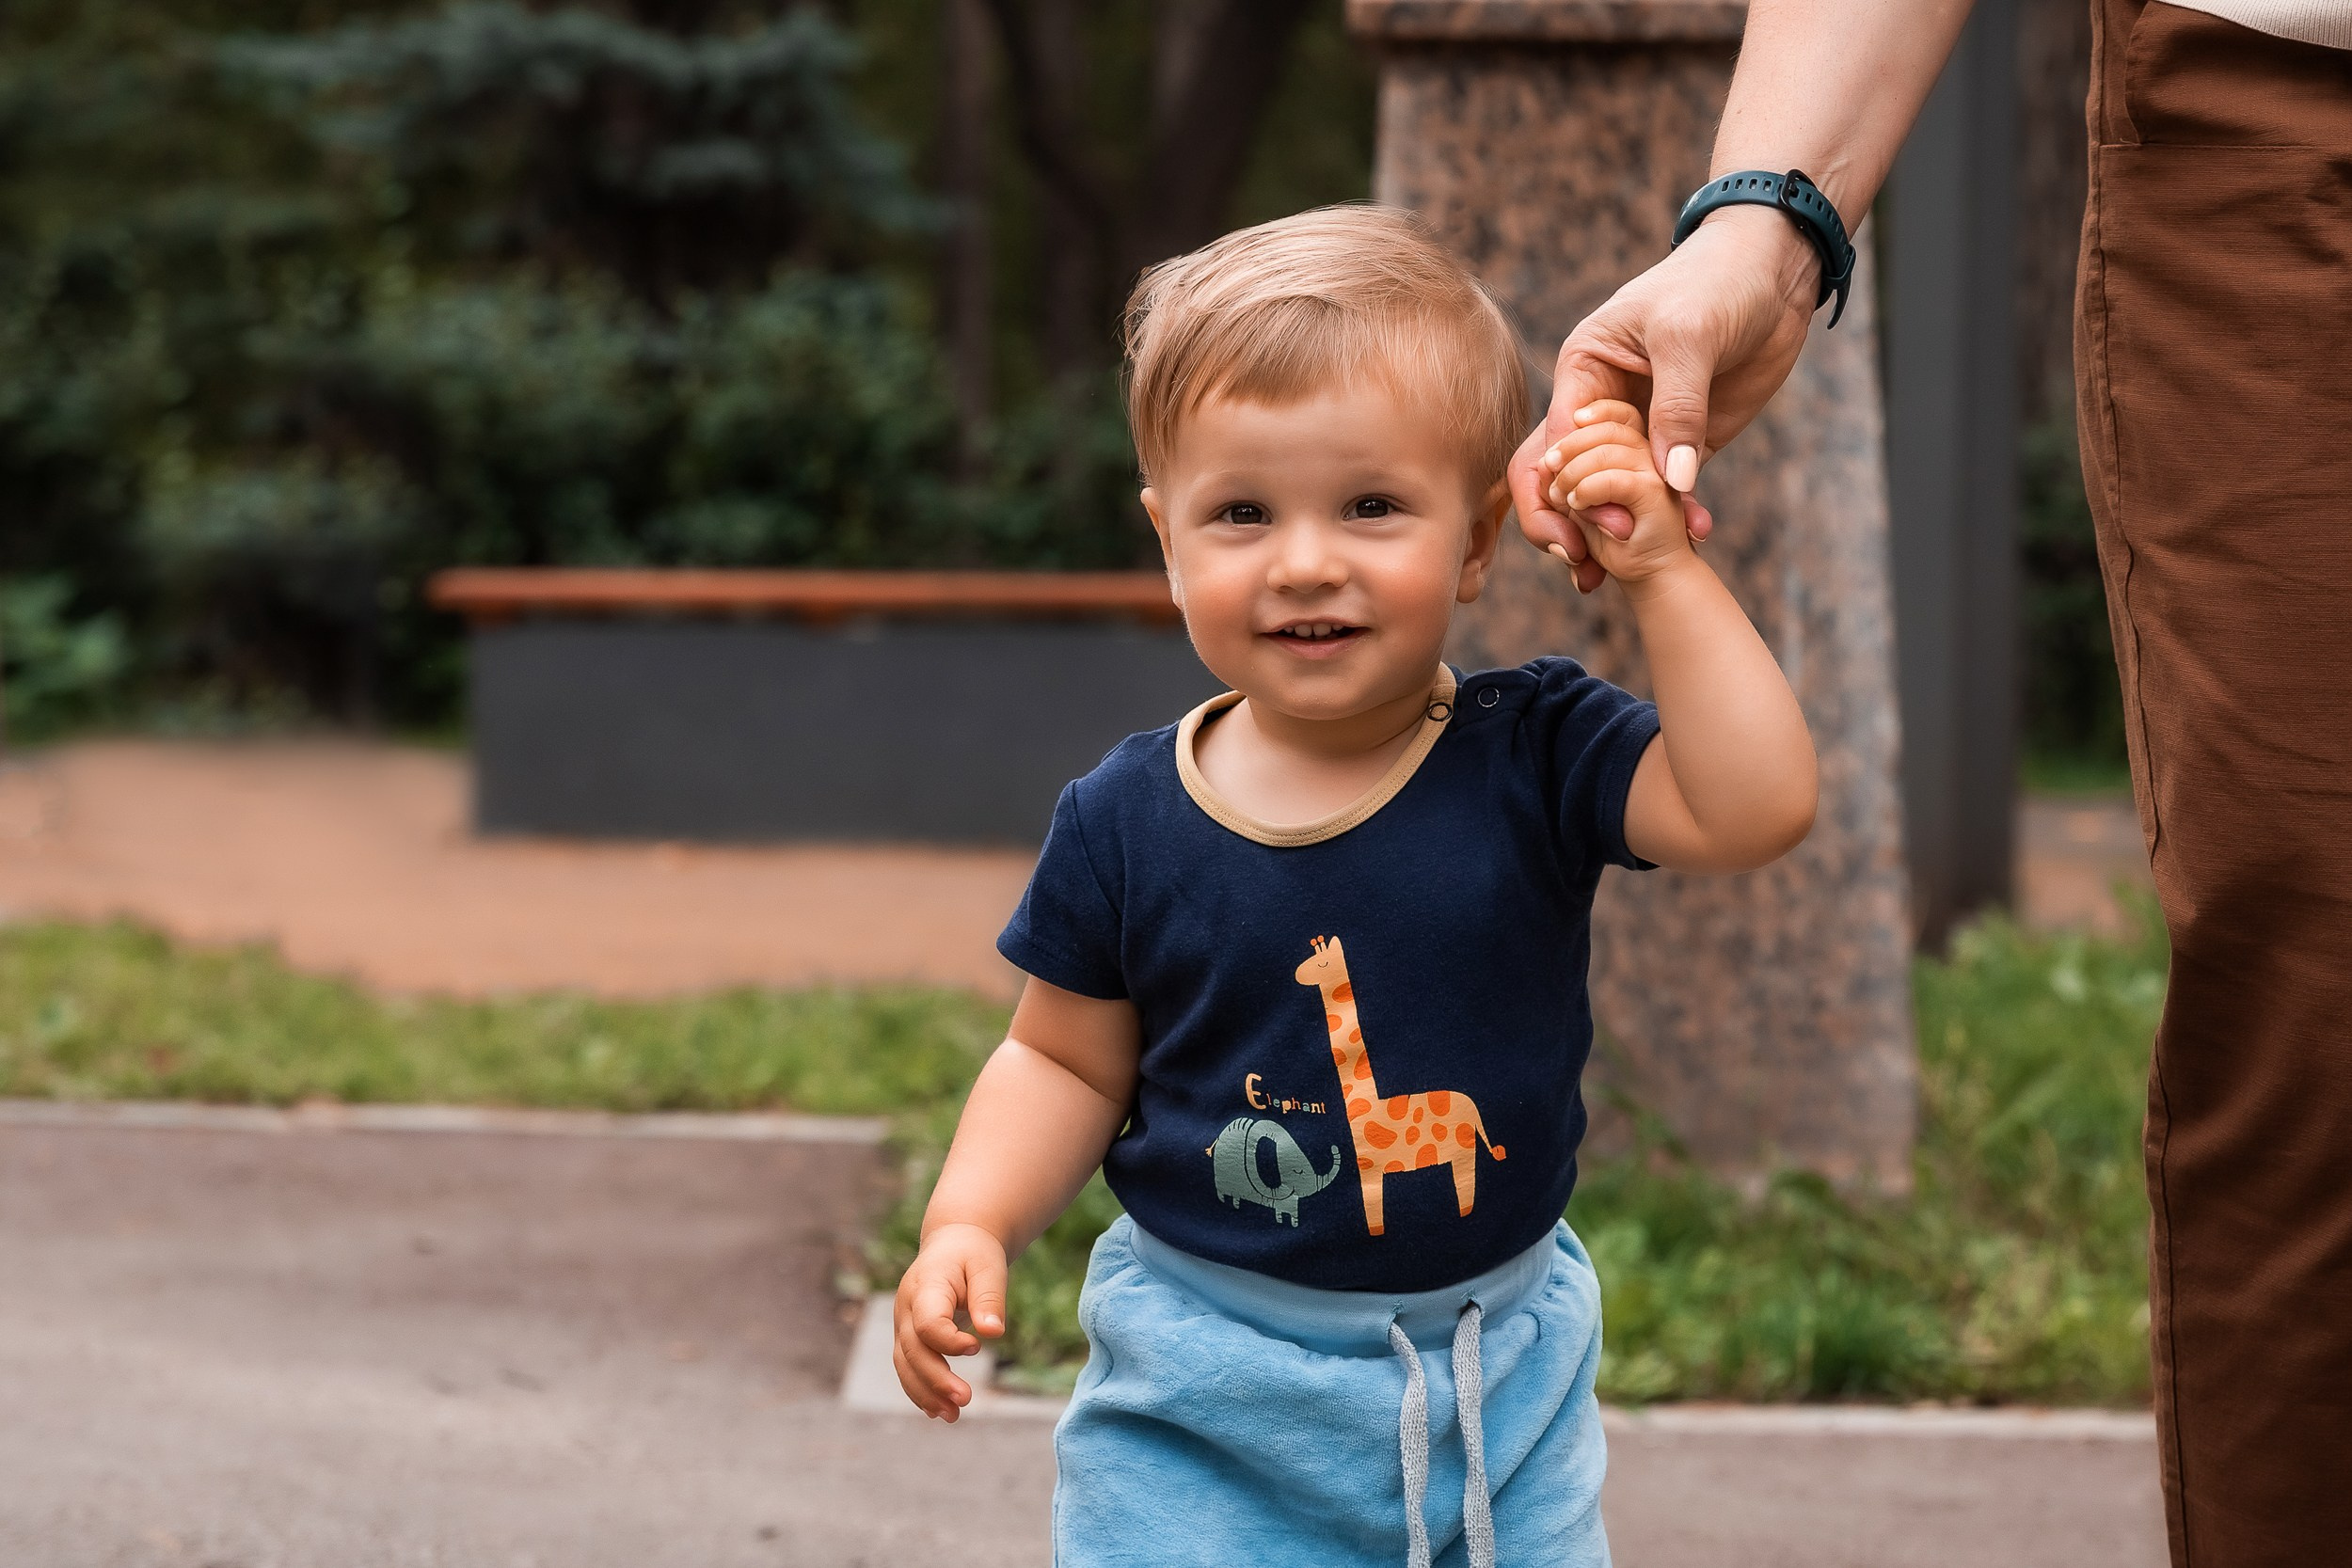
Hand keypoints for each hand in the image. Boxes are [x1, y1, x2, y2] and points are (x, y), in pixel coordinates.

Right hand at [893, 1221, 1007, 1421]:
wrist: (953, 1244)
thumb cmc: (973, 1254)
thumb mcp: (988, 1266)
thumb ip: (989, 1298)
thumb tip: (994, 1333)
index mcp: (925, 1286)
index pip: (926, 1323)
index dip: (948, 1342)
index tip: (977, 1348)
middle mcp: (905, 1307)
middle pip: (912, 1350)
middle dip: (935, 1379)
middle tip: (966, 1400)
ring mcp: (902, 1323)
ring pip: (904, 1364)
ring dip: (925, 1394)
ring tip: (952, 1417)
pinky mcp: (907, 1337)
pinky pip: (907, 1367)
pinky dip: (920, 1391)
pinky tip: (939, 1411)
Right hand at [1508, 206, 1815, 589]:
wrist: (1775, 269)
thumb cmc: (1717, 282)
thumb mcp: (1688, 337)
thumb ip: (1677, 408)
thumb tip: (1670, 480)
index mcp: (1583, 371)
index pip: (1554, 443)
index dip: (1566, 490)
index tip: (1595, 526)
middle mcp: (1602, 405)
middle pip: (1568, 477)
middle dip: (1574, 524)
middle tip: (1590, 568)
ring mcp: (1643, 427)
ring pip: (1615, 491)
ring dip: (1621, 533)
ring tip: (1628, 572)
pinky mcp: (1684, 442)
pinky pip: (1669, 489)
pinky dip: (1677, 516)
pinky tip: (1696, 536)